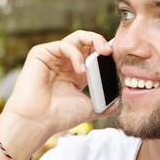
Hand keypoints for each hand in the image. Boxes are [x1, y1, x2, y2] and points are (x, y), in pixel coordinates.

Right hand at [0, 31, 116, 144]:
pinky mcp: (40, 53)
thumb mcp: (90, 108)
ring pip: (77, 38)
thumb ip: (105, 103)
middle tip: (112, 50)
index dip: (107, 53)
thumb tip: (121, 102)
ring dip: (93, 41)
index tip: (121, 58)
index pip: (94, 54)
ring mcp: (53, 57)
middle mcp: (65, 62)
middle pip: (87, 41)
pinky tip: (80, 69)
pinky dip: (76, 54)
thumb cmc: (59, 116)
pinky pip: (63, 45)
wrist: (38, 122)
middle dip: (102, 42)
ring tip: (103, 53)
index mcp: (76, 73)